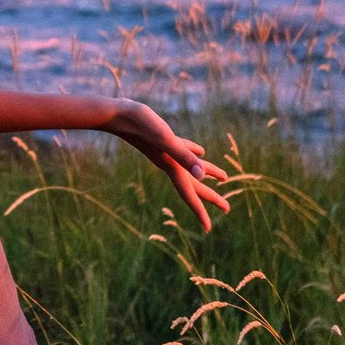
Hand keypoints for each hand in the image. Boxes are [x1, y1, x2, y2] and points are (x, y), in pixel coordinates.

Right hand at [101, 98, 231, 230]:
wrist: (116, 115)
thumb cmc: (141, 126)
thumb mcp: (166, 140)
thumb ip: (184, 157)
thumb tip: (201, 176)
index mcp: (172, 166)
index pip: (189, 194)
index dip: (200, 211)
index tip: (208, 228)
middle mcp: (170, 163)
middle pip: (194, 185)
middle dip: (211, 196)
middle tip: (227, 207)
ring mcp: (166, 152)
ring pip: (192, 168)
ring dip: (207, 174)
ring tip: (223, 178)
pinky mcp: (164, 139)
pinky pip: (185, 150)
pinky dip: (195, 153)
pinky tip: (201, 151)